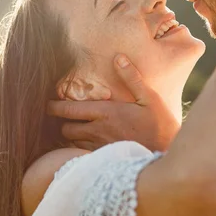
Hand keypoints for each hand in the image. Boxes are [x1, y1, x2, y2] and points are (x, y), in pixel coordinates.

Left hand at [47, 56, 180, 151]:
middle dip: (63, 122)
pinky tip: (88, 143)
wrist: (167, 153)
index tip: (49, 104)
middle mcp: (98, 131)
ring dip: (72, 136)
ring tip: (76, 129)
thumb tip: (118, 57)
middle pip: (66, 128)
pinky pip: (83, 154)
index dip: (54, 107)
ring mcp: (100, 147)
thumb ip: (132, 78)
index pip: (69, 110)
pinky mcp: (104, 159)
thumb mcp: (149, 97)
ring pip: (73, 142)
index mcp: (105, 113)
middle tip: (66, 117)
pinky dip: (80, 148)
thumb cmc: (160, 124)